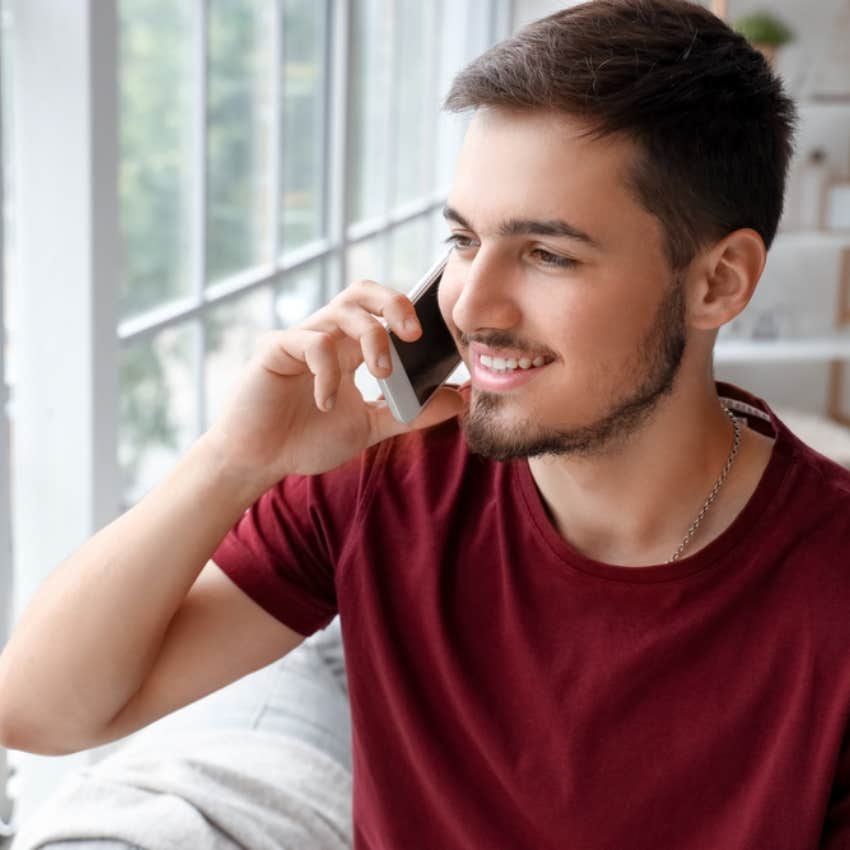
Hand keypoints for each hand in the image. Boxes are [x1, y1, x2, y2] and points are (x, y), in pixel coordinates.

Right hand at [201, 279, 464, 492]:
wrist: (260, 461)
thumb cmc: (307, 439)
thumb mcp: (370, 427)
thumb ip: (411, 414)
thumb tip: (459, 400)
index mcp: (350, 349)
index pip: (383, 311)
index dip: (411, 311)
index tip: (440, 334)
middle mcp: (328, 336)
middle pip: (363, 293)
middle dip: (394, 303)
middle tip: (414, 335)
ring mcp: (301, 339)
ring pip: (343, 310)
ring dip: (372, 338)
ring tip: (381, 374)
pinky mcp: (276, 349)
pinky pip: (311, 342)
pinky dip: (329, 372)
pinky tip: (326, 404)